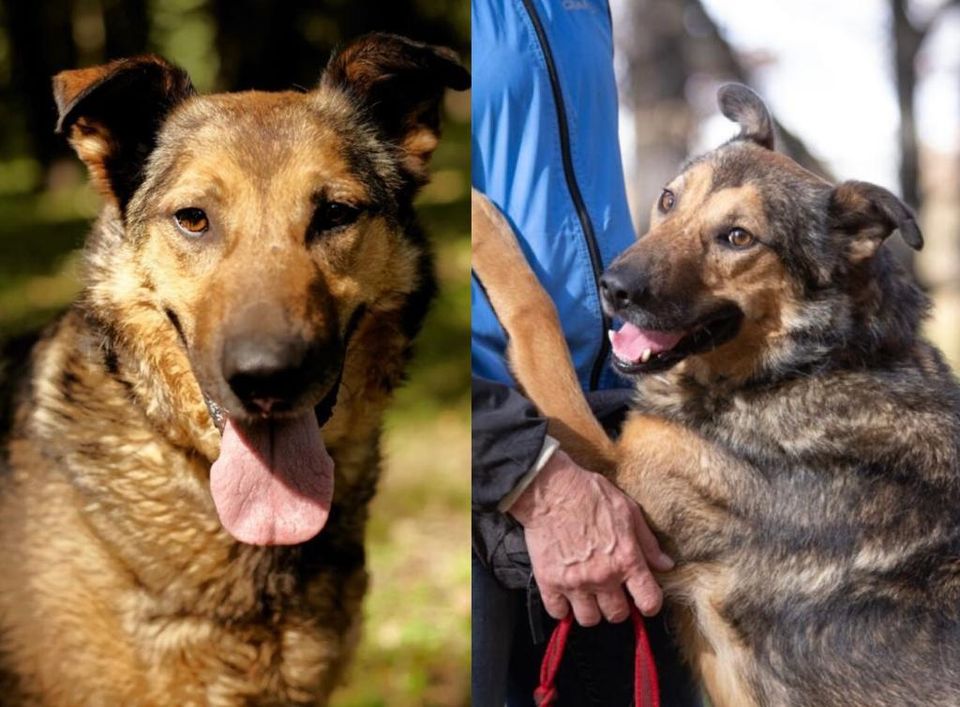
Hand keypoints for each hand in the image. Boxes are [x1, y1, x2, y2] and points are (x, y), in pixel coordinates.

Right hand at [509, 449, 673, 625]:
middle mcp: (602, 576)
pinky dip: (562, 607)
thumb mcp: (628, 510)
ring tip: (588, 593)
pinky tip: (565, 593)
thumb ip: (647, 542)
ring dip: (590, 609)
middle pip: (617, 615)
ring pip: (589, 619)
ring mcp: (574, 582)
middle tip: (611, 590)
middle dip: (617, 605)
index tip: (642, 599)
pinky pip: (558, 613)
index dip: (649, 603)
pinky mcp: (549, 581)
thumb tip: (665, 565)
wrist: (549, 488)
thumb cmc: (589, 494)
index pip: (649, 602)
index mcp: (626, 559)